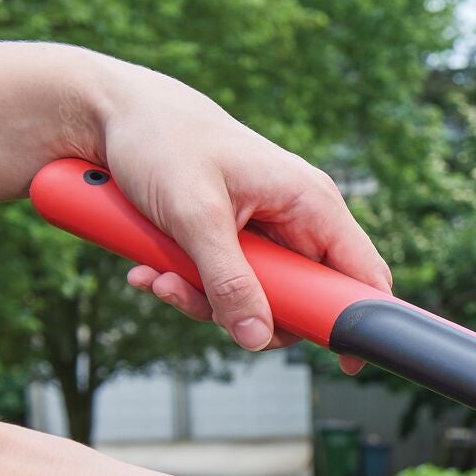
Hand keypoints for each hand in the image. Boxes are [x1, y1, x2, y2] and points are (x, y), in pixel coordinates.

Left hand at [88, 60, 391, 355]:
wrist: (112, 111)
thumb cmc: (160, 141)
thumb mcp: (193, 215)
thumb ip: (228, 281)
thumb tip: (256, 337)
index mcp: (311, 202)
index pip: (363, 274)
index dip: (360, 320)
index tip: (346, 364)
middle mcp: (298, 218)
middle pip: (304, 299)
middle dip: (250, 312)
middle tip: (201, 305)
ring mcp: (268, 229)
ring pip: (259, 297)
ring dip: (206, 300)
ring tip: (159, 278)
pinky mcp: (236, 238)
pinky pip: (228, 282)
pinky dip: (189, 285)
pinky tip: (151, 269)